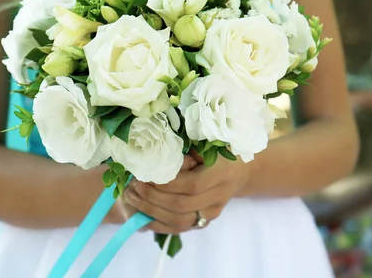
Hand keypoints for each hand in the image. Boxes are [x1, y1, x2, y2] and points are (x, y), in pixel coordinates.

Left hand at [122, 153, 249, 233]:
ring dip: (151, 211)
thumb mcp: (205, 141)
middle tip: (132, 186)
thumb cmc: (218, 149)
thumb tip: (152, 152)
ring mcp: (212, 212)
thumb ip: (183, 148)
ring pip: (180, 221)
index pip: (191, 185)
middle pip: (182, 206)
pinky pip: (179, 229)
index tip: (144, 174)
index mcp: (221, 172)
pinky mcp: (204, 221)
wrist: (239, 170)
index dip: (165, 183)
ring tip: (131, 197)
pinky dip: (157, 223)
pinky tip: (140, 214)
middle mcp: (219, 195)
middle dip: (152, 197)